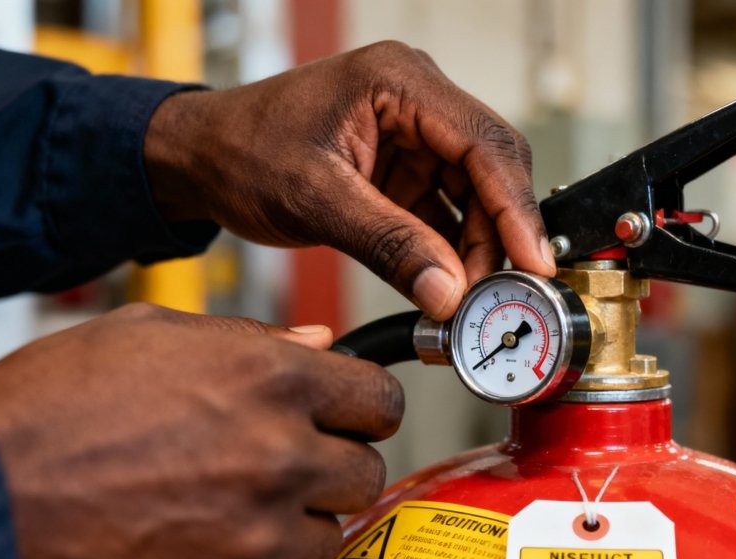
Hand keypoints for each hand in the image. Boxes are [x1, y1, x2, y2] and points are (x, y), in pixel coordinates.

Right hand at [0, 304, 401, 558]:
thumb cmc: (52, 410)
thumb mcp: (151, 335)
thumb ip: (252, 340)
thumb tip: (315, 345)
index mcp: (271, 381)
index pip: (382, 400)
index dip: (366, 406)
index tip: (351, 415)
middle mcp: (278, 458)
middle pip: (365, 474)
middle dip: (332, 465)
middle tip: (285, 461)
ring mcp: (255, 537)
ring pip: (326, 537)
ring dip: (292, 522)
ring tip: (230, 503)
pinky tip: (198, 543)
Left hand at [144, 40, 554, 320]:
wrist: (202, 157)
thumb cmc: (242, 150)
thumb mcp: (316, 198)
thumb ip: (388, 244)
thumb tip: (447, 291)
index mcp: (400, 82)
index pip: (485, 142)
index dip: (516, 207)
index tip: (533, 261)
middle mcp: (416, 102)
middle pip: (489, 170)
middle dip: (497, 235)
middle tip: (496, 293)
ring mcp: (412, 137)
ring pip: (473, 197)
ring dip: (474, 249)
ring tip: (464, 298)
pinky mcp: (402, 171)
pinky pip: (443, 213)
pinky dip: (448, 251)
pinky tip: (445, 284)